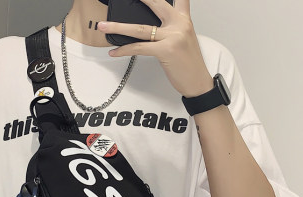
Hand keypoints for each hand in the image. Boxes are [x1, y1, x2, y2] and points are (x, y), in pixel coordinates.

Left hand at [97, 0, 212, 97]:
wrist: (198, 82)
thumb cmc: (189, 65)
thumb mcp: (183, 41)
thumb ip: (169, 30)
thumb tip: (149, 30)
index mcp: (184, 19)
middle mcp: (179, 24)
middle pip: (155, 3)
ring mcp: (173, 36)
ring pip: (140, 29)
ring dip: (118, 27)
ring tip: (103, 26)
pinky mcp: (166, 50)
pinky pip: (140, 48)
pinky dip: (124, 50)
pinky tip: (115, 51)